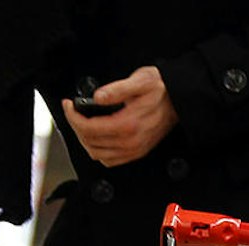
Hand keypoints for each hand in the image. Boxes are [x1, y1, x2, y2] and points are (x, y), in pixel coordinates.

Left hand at [62, 66, 177, 167]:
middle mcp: (130, 142)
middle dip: (76, 125)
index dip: (73, 117)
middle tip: (74, 112)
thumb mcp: (140, 81)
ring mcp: (133, 150)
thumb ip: (116, 89)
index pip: (88, 127)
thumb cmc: (161, 89)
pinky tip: (96, 137)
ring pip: (96, 153)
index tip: (68, 105)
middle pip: (89, 141)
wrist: (180, 99)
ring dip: (85, 139)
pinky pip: (108, 160)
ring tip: (82, 123)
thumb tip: (97, 97)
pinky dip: (97, 150)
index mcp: (128, 125)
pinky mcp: (136, 153)